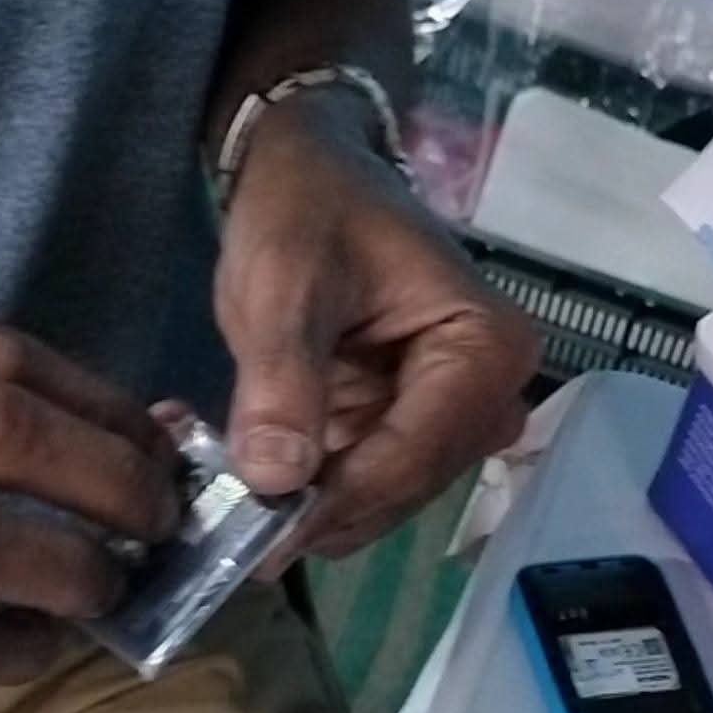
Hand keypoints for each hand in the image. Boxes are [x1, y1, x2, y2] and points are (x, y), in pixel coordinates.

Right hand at [0, 323, 178, 681]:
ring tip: (104, 587)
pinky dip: (19, 645)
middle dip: (106, 476)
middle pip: (0, 430)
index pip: (0, 359)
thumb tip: (148, 436)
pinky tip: (42, 642)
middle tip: (158, 519)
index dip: (102, 406)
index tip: (159, 445)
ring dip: (70, 567)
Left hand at [215, 96, 539, 565]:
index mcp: (486, 350)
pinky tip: (244, 482)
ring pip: (377, 497)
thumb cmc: (307, 208)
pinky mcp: (408, 431)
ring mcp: (450, 420)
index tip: (260, 538)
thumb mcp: (285, 281)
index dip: (337, 503)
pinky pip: (358, 481)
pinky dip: (303, 489)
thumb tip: (275, 481)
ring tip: (225, 501)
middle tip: (228, 528)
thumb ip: (283, 380)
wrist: (305, 174)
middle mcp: (488, 397)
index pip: (414, 457)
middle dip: (319, 511)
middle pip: (402, 487)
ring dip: (306, 507)